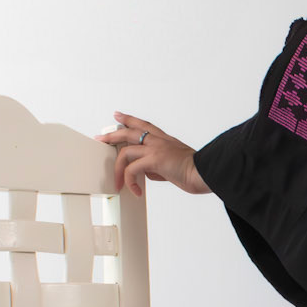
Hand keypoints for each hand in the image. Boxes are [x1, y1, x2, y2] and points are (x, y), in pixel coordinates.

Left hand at [95, 112, 210, 198]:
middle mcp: (159, 140)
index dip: (130, 119)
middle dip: (112, 135)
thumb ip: (158, 166)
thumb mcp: (174, 165)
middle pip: (129, 131)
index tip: (118, 116)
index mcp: (165, 139)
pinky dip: (130, 182)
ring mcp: (156, 148)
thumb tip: (147, 173)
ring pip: (125, 150)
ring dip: (117, 167)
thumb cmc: (195, 170)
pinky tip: (135, 191)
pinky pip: (133, 170)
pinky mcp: (154, 159)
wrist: (204, 172)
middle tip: (101, 138)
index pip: (144, 125)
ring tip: (115, 181)